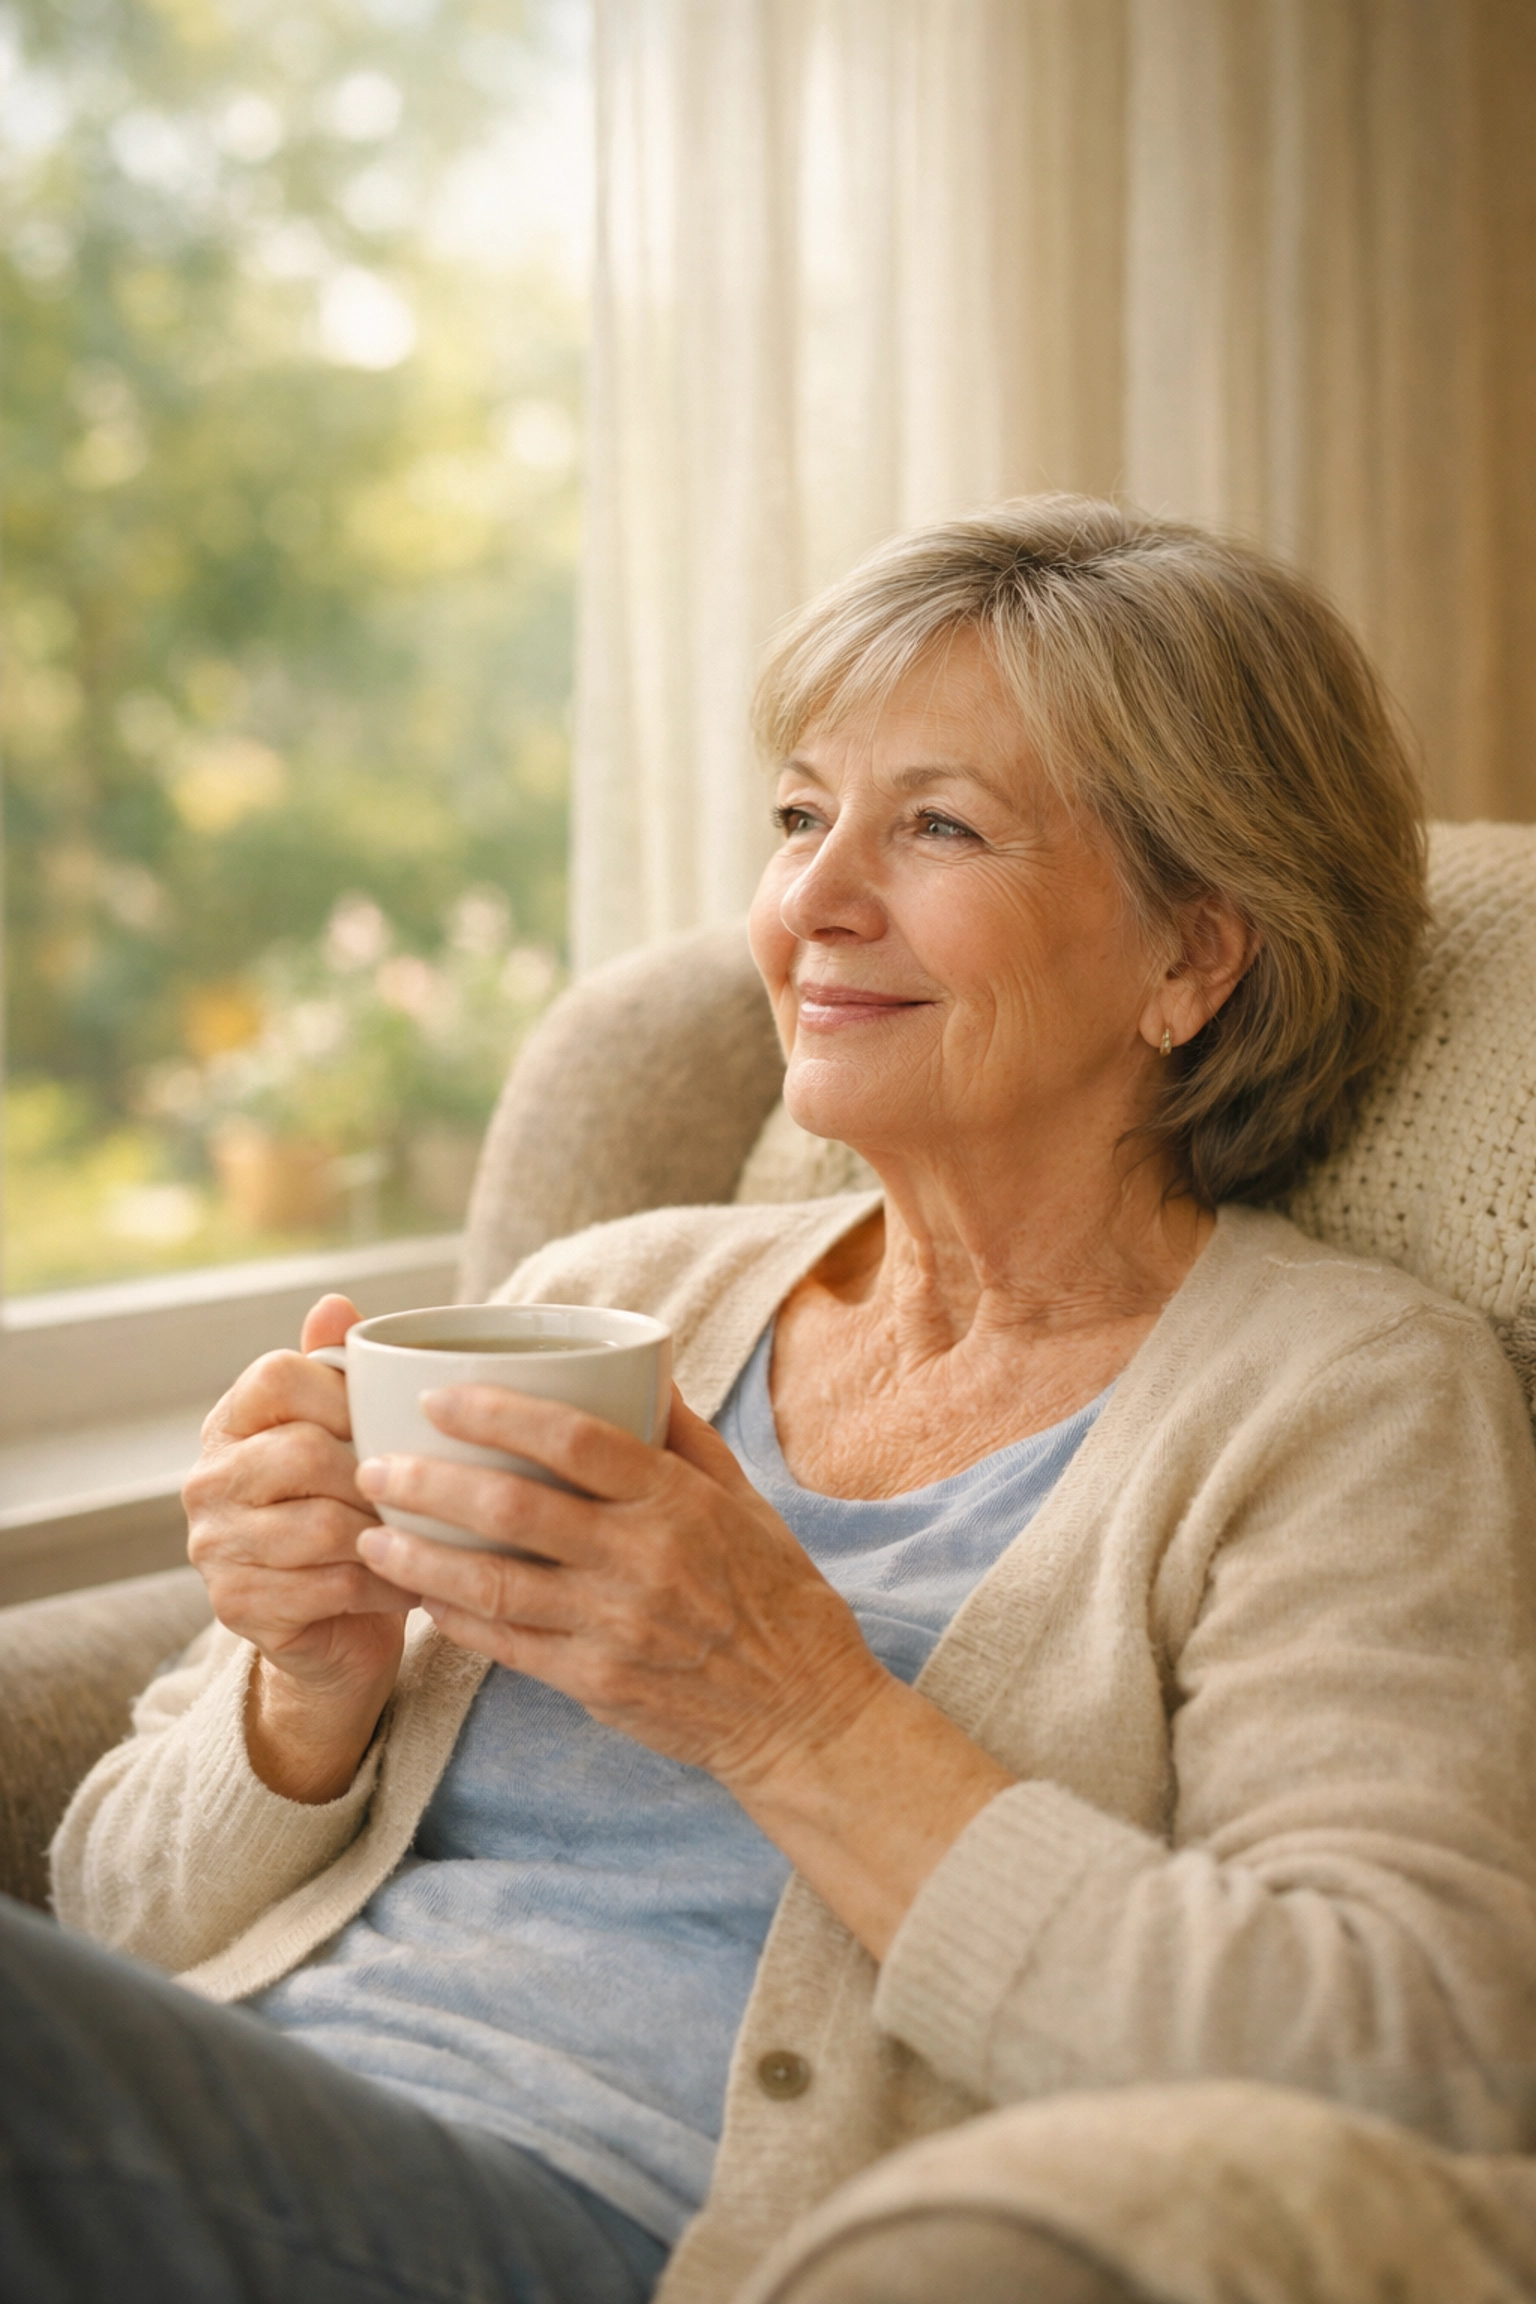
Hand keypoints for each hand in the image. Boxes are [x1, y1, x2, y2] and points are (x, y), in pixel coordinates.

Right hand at [185, 1293, 414, 1800]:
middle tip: (427, 1490)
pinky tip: (411, 1582)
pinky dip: (383, 1585)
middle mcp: (208, 1480)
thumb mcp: (347, 1436)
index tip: (398, 1420)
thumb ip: (340, 1373)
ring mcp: (215, 1547)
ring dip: (387, 1534)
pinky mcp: (236, 1607)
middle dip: (377, 1474)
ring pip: (320, 1527)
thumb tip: (335, 1302)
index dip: (349, 1394)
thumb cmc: (350, 1513)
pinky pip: (328, 1587)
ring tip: (427, 1537)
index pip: (279, 1376)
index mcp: (232, 1422)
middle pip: (303, 1453)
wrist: (335, 1628)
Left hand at [354, 1380, 1014, 1955]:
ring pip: (493, 1584)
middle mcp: (642, 1560)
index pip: (575, 1440)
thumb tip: (639, 1365)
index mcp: (677, 1501)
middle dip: (430, 1483)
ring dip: (419, 1558)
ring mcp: (615, 1627)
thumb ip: (683, 1434)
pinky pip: (507, 1646)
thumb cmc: (773, 1592)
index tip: (437, 1397)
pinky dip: (455, 1619)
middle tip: (375, 1467)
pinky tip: (420, 1599)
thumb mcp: (743, 1500)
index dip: (498, 1413)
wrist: (799, 1710)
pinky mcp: (596, 1683)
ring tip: (369, 1538)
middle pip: (514, 1509)